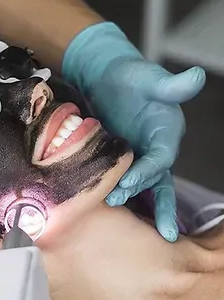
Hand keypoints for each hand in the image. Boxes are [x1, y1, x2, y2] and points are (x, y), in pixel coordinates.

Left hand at [62, 22, 205, 241]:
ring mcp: (139, 155)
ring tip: (121, 220)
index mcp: (166, 134)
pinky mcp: (121, 158)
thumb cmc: (129, 76)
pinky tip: (110, 212)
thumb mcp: (149, 78)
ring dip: (134, 202)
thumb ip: (170, 84)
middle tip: (148, 223)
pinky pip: (123, 181)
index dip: (146, 173)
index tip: (126, 184)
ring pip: (142, 186)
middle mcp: (156, 149)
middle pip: (158, 181)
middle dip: (153, 203)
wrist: (106, 77)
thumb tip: (194, 77)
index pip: (160, 160)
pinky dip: (121, 195)